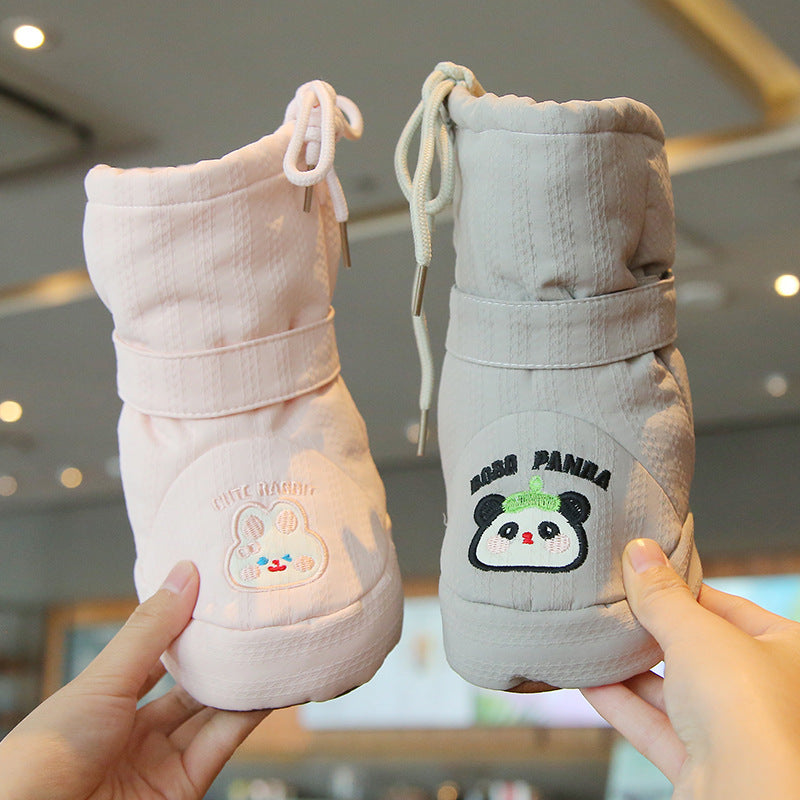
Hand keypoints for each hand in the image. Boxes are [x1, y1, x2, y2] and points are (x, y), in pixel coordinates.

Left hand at [0, 561, 269, 799]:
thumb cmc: (44, 758)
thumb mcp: (102, 682)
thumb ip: (149, 632)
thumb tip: (184, 575)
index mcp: (104, 703)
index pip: (155, 657)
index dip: (187, 627)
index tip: (218, 595)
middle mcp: (134, 732)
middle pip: (189, 686)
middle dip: (221, 655)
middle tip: (253, 618)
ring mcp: (160, 761)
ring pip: (211, 713)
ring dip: (241, 681)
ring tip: (270, 644)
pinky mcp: (184, 788)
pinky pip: (221, 743)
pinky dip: (247, 715)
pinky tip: (265, 686)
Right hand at [582, 539, 799, 798]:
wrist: (746, 798)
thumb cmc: (750, 713)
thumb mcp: (697, 632)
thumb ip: (662, 595)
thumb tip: (640, 553)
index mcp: (786, 650)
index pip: (726, 606)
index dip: (681, 589)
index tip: (642, 573)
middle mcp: (767, 693)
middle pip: (696, 650)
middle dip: (651, 631)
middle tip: (613, 605)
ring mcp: (735, 733)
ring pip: (674, 692)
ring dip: (630, 669)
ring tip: (593, 640)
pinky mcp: (703, 766)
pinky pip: (656, 727)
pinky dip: (622, 704)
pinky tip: (590, 681)